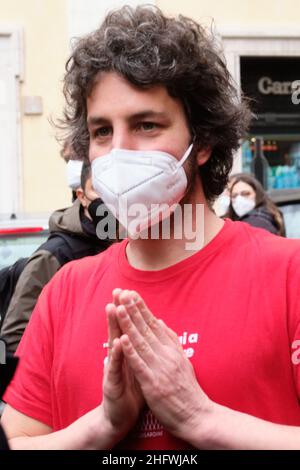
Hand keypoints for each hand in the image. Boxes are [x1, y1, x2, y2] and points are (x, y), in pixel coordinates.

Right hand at [101, 289, 143, 440]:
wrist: (120, 417)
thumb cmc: (131, 390)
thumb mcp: (138, 365)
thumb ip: (141, 348)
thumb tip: (147, 331)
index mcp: (127, 352)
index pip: (128, 326)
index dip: (129, 309)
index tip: (130, 290)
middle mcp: (118, 357)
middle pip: (118, 329)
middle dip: (118, 309)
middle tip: (117, 290)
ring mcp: (113, 369)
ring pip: (113, 343)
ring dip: (114, 325)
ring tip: (114, 307)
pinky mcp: (112, 383)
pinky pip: (115, 367)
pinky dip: (117, 354)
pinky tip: (119, 342)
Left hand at [115, 290, 212, 443]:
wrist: (198, 416)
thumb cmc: (188, 390)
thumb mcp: (183, 361)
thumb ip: (171, 341)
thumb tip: (161, 322)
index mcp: (172, 349)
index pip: (154, 324)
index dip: (142, 309)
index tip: (132, 294)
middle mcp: (167, 355)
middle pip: (147, 328)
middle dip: (134, 310)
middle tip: (124, 293)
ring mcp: (160, 368)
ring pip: (141, 342)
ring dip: (129, 324)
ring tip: (119, 308)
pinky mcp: (153, 384)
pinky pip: (139, 364)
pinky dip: (130, 350)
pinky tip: (122, 338)